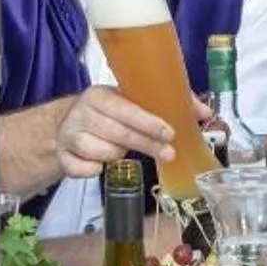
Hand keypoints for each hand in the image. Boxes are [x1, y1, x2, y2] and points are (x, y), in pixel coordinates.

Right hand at [53, 84, 179, 176]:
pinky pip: (83, 170)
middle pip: (118, 133)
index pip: (125, 108)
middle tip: (169, 154)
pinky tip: (100, 164)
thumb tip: (204, 112)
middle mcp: (82, 113)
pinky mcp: (63, 158)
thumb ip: (167, 103)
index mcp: (99, 96)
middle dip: (146, 144)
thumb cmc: (106, 114)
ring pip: (102, 153)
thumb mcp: (129, 102)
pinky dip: (94, 170)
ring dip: (118, 155)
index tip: (170, 132)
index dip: (148, 122)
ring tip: (123, 150)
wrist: (63, 126)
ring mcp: (69, 136)